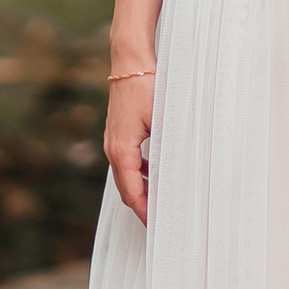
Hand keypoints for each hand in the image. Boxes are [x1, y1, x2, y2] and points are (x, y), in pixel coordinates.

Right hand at [105, 71, 154, 220]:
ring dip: (141, 190)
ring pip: (126, 176)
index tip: (157, 226)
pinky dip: (139, 173)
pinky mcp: (117, 133)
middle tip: (161, 220)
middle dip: (142, 206)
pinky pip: (127, 162)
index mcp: (122, 150)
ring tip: (160, 201)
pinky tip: (154, 173)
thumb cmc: (145, 88)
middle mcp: (113, 149)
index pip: (132, 193)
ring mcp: (113, 141)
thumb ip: (165, 149)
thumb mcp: (160, 121)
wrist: (130, 62)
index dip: (144, 212)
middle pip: (126, 189)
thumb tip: (175, 174)